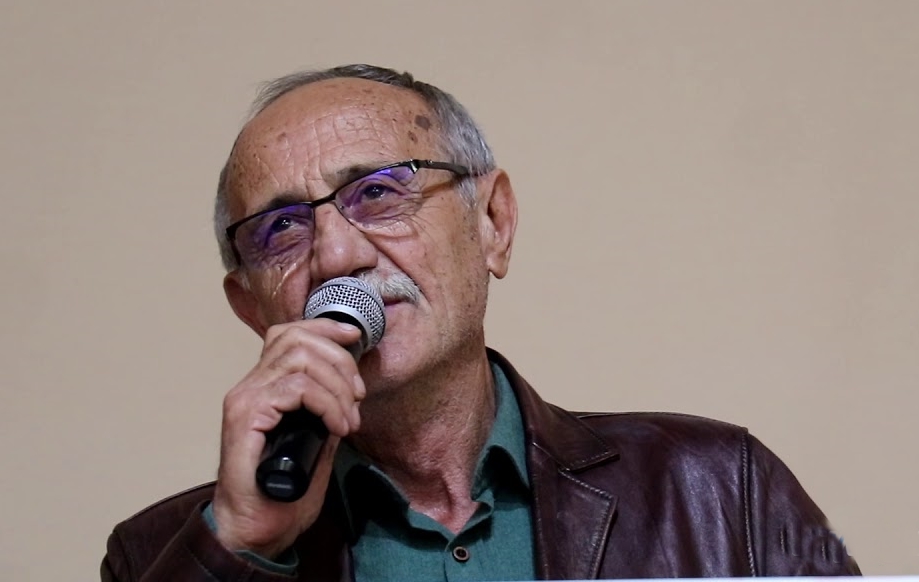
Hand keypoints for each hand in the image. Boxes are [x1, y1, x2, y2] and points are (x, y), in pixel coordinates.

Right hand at [210, 319, 364, 558]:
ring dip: (337, 385)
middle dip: (340, 359)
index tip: (356, 337)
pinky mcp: (245, 415)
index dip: (325, 327)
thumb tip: (350, 394)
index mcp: (264, 386)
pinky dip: (327, 402)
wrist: (255, 528)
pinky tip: (338, 425)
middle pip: (297, 338)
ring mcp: (245, 398)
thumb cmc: (280, 492)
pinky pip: (296, 387)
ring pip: (300, 358)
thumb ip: (325, 413)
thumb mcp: (315, 443)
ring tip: (349, 418)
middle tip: (358, 396)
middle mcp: (250, 385)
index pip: (290, 333)